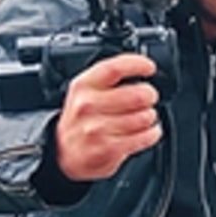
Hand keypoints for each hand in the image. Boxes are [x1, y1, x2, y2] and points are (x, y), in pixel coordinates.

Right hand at [52, 53, 161, 181]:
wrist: (64, 152)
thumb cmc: (81, 119)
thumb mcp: (85, 91)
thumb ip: (109, 77)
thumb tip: (141, 68)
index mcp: (83, 85)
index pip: (114, 68)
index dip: (137, 65)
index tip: (149, 67)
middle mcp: (87, 106)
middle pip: (137, 94)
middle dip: (149, 95)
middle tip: (148, 97)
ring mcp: (97, 129)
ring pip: (143, 117)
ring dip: (150, 116)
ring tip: (145, 117)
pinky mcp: (107, 148)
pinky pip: (143, 137)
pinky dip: (152, 134)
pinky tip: (148, 132)